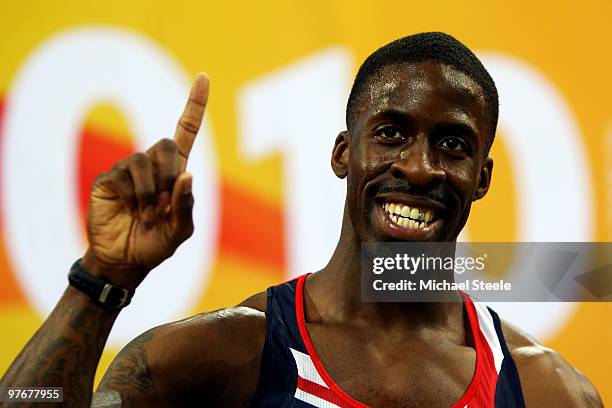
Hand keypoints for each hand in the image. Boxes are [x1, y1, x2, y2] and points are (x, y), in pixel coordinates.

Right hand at [82, 74, 208, 288]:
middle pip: (166, 143)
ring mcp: (128, 170)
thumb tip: (188, 174)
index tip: (203, 77)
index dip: (194, 105)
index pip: (186, 132)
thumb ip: (187, 205)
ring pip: (145, 159)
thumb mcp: (180, 231)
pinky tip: (132, 211)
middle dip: (169, 174)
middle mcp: (152, 166)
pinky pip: (126, 174)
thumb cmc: (155, 245)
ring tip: (147, 215)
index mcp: (174, 173)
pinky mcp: (109, 178)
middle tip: (164, 205)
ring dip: (152, 192)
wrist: (124, 262)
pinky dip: (136, 196)